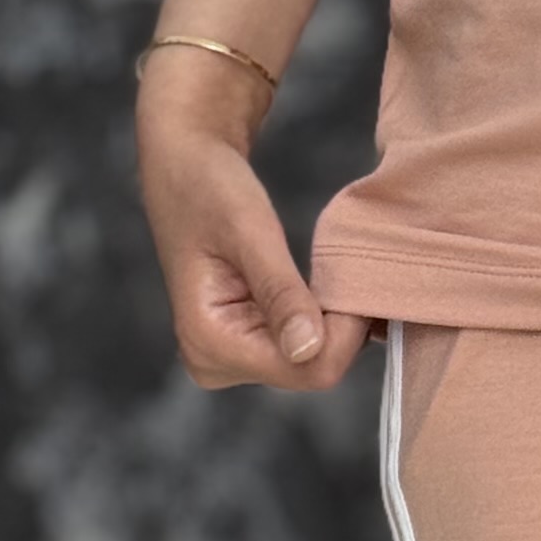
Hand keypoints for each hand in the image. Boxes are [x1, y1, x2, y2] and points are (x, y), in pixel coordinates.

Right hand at [136, 56, 370, 392]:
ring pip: (311, 363)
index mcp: (208, 341)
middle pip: (310, 371)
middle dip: (339, 328)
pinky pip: (301, 350)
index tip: (357, 283)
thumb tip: (307, 350)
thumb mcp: (250, 232)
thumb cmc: (209, 187)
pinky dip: (322, 322)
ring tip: (331, 278)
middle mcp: (213, 363)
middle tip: (348, 275)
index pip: (308, 369)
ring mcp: (226, 359)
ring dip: (333, 324)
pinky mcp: (240, 348)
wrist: (183, 168)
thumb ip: (280, 292)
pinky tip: (323, 291)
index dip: (345, 332)